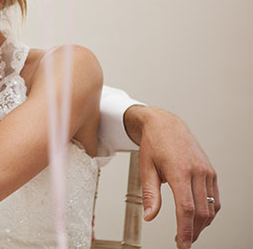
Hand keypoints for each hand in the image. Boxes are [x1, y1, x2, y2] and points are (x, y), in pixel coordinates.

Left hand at [124, 106, 219, 247]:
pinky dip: (209, 212)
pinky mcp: (211, 171)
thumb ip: (149, 194)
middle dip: (193, 232)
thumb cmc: (153, 144)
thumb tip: (150, 217)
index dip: (185, 229)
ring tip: (189, 233)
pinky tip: (199, 218)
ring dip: (202, 225)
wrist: (165, 124)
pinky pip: (214, 198)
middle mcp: (197, 171)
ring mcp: (207, 171)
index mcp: (179, 170)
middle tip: (182, 242)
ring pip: (211, 207)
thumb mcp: (145, 168)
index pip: (186, 208)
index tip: (181, 244)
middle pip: (201, 212)